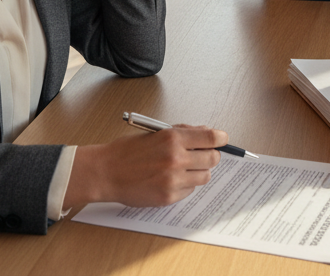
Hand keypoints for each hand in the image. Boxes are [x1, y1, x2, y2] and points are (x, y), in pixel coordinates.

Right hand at [63, 125, 226, 209]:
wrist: (106, 172)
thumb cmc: (127, 151)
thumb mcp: (155, 133)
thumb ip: (180, 133)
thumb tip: (202, 132)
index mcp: (173, 138)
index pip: (211, 137)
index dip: (220, 138)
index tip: (223, 139)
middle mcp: (176, 158)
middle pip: (212, 158)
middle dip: (210, 155)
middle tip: (204, 155)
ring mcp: (173, 180)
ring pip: (204, 176)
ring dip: (198, 171)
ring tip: (185, 168)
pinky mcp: (169, 197)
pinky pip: (189, 191)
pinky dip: (185, 186)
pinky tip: (171, 180)